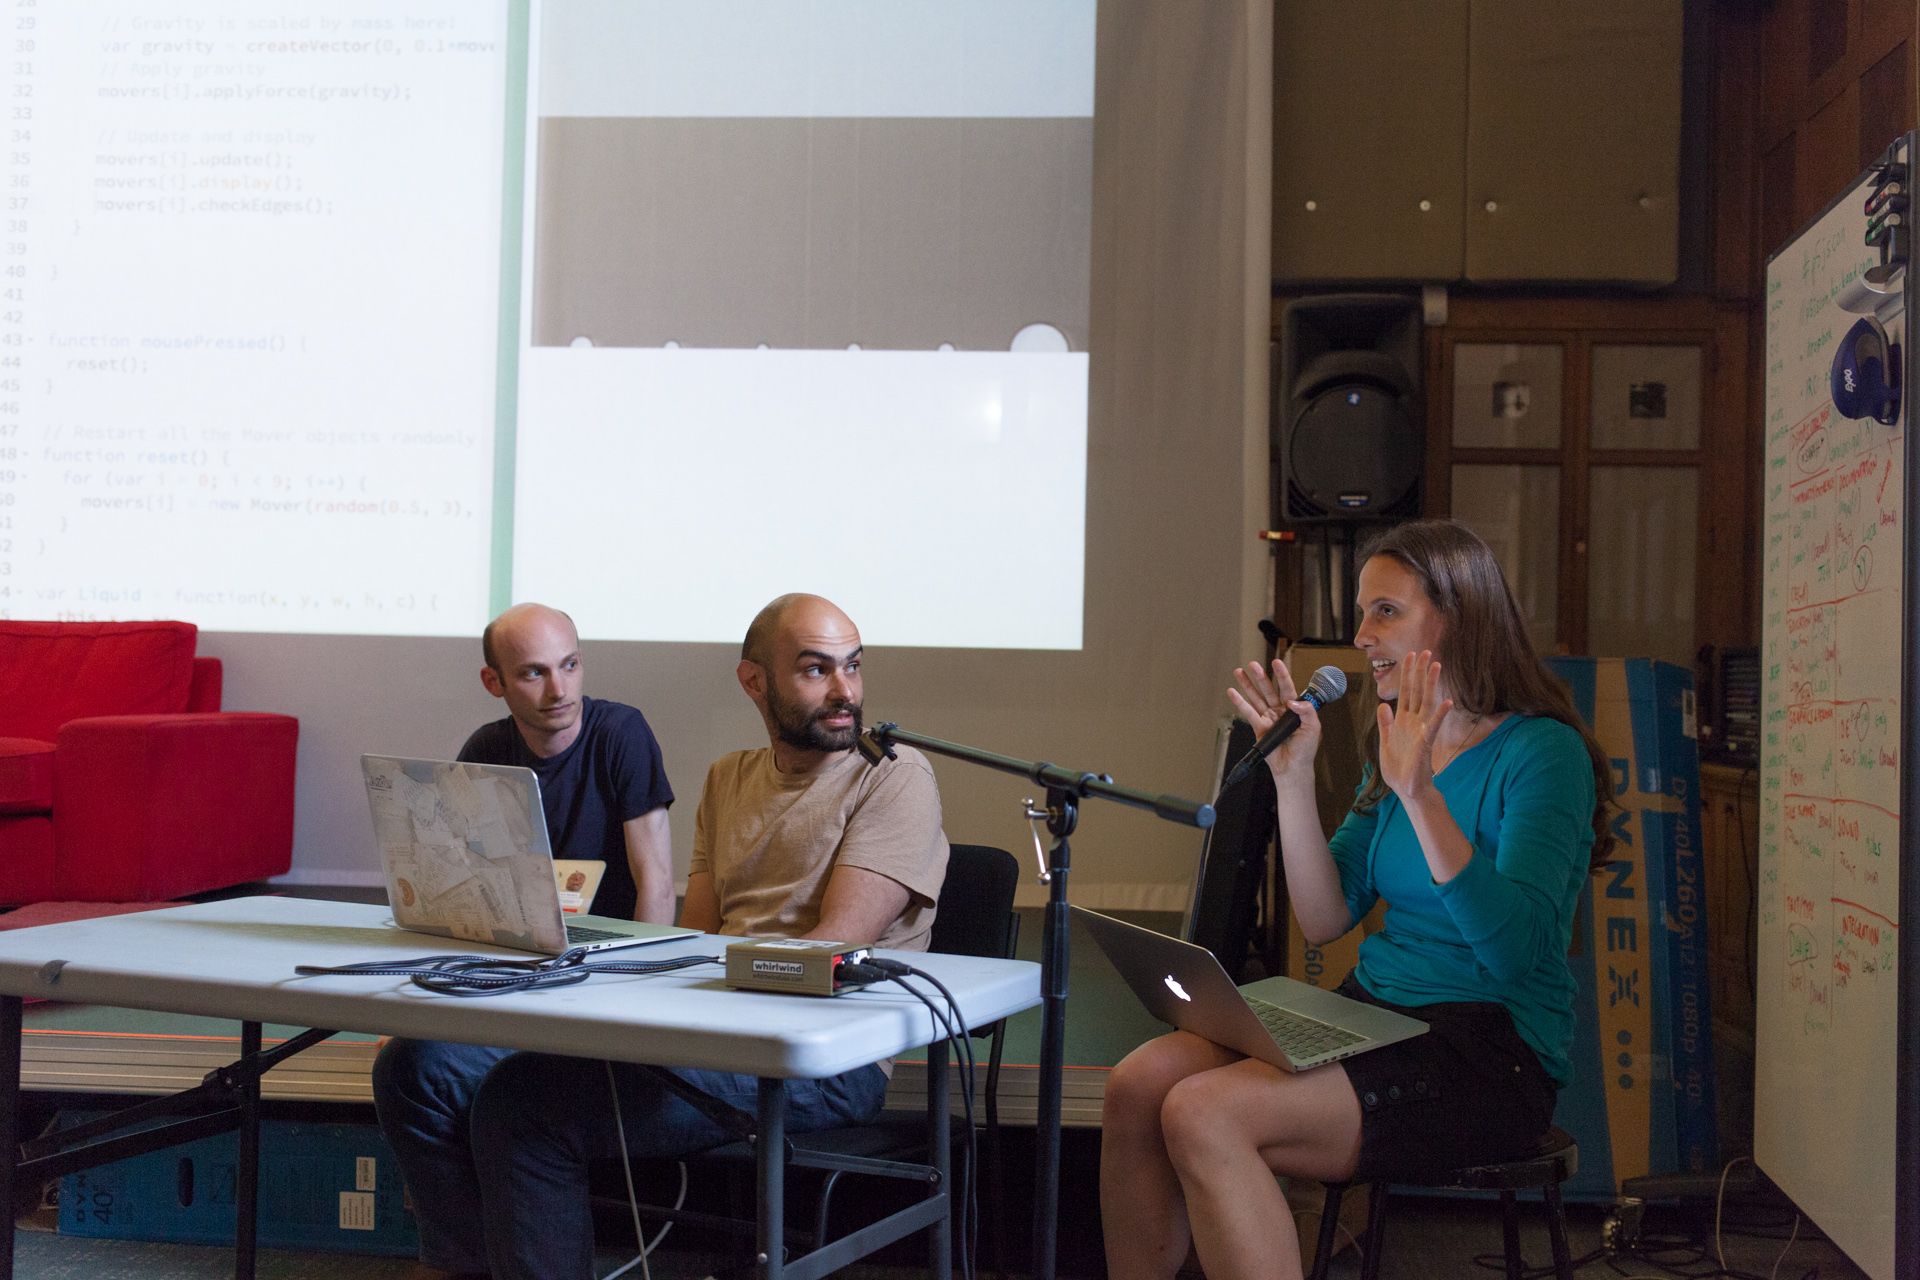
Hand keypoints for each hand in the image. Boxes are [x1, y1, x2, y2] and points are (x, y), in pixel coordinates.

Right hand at [1227, 658, 1321, 781]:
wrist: (1292, 767)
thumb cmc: (1305, 750)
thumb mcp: (1313, 729)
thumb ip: (1307, 712)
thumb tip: (1294, 701)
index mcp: (1295, 708)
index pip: (1288, 688)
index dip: (1282, 675)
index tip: (1276, 663)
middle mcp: (1280, 710)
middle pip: (1269, 689)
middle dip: (1261, 676)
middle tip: (1253, 665)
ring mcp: (1268, 717)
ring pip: (1256, 697)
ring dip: (1247, 685)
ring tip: (1239, 672)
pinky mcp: (1259, 727)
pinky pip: (1248, 712)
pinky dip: (1239, 702)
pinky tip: (1232, 692)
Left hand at [1376, 649, 1450, 799]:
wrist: (1407, 790)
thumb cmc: (1398, 768)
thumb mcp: (1385, 742)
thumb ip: (1385, 723)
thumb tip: (1382, 704)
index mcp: (1402, 721)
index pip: (1405, 692)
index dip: (1407, 674)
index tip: (1410, 656)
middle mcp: (1413, 722)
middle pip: (1417, 691)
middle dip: (1420, 671)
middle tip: (1425, 651)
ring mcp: (1420, 731)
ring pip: (1427, 702)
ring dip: (1431, 684)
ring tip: (1436, 666)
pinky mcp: (1425, 743)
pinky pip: (1433, 726)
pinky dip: (1440, 715)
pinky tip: (1447, 702)